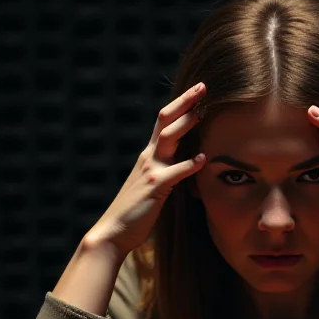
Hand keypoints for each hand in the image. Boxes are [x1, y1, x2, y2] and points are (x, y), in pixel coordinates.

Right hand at [86, 82, 207, 256]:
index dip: (180, 104)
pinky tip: (204, 159)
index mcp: (149, 155)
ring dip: (186, 124)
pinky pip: (174, 173)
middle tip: (203, 86)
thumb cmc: (135, 211)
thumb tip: (186, 162)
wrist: (113, 231)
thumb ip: (166, 170)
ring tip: (203, 113)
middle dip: (184, 103)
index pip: (164, 122)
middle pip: (165, 121)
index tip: (198, 91)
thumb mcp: (152, 184)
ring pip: (168, 139)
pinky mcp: (155, 188)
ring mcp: (150, 170)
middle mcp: (148, 157)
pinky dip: (189, 165)